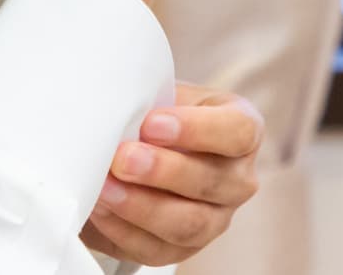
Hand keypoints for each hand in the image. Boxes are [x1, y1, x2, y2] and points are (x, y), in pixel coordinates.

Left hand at [81, 83, 264, 266]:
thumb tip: (114, 107)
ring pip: (188, 224)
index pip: (238, 131)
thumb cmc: (157, 113)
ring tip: (105, 187)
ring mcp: (216, 219)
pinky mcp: (183, 248)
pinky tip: (100, 208)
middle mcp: (238, 179)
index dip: (197, 129)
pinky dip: (123, 229)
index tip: (153, 123)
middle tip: (123, 158)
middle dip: (163, 171)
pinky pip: (156, 248)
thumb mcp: (162, 93)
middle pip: (211, 181)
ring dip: (142, 207)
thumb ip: (149, 100)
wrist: (144, 147)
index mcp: (242, 130)